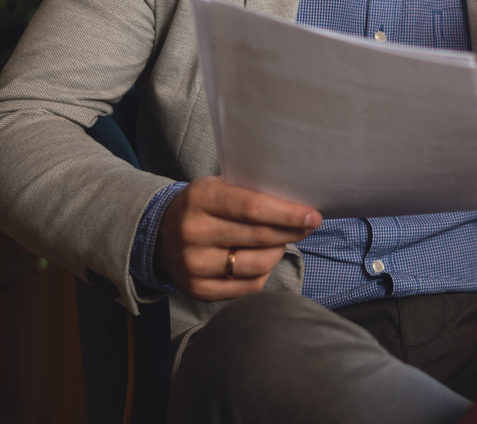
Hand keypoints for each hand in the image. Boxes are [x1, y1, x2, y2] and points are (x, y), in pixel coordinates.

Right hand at [157, 176, 321, 301]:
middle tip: (309, 226)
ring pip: (258, 264)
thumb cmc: (206, 206)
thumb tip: (300, 203)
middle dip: (292, 231)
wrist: (163, 234)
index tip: (314, 215)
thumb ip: (251, 191)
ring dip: (278, 252)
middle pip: (260, 237)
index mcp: (200, 198)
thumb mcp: (219, 186)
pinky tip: (263, 259)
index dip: (288, 213)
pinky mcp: (198, 290)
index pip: (253, 208)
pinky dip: (264, 272)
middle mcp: (193, 232)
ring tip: (281, 240)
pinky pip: (249, 286)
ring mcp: (193, 264)